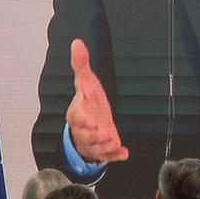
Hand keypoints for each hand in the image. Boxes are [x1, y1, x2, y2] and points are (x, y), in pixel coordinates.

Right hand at [65, 39, 128, 162]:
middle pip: (85, 136)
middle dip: (95, 136)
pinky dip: (115, 156)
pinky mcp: (102, 150)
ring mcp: (92, 141)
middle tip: (106, 133)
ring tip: (114, 142)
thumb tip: (77, 43)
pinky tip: (124, 153)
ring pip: (95, 148)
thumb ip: (81, 64)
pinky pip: (107, 156)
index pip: (75, 117)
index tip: (90, 120)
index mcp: (77, 113)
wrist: (91, 120)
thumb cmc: (87, 101)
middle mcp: (83, 129)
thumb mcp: (86, 81)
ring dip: (105, 147)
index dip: (82, 120)